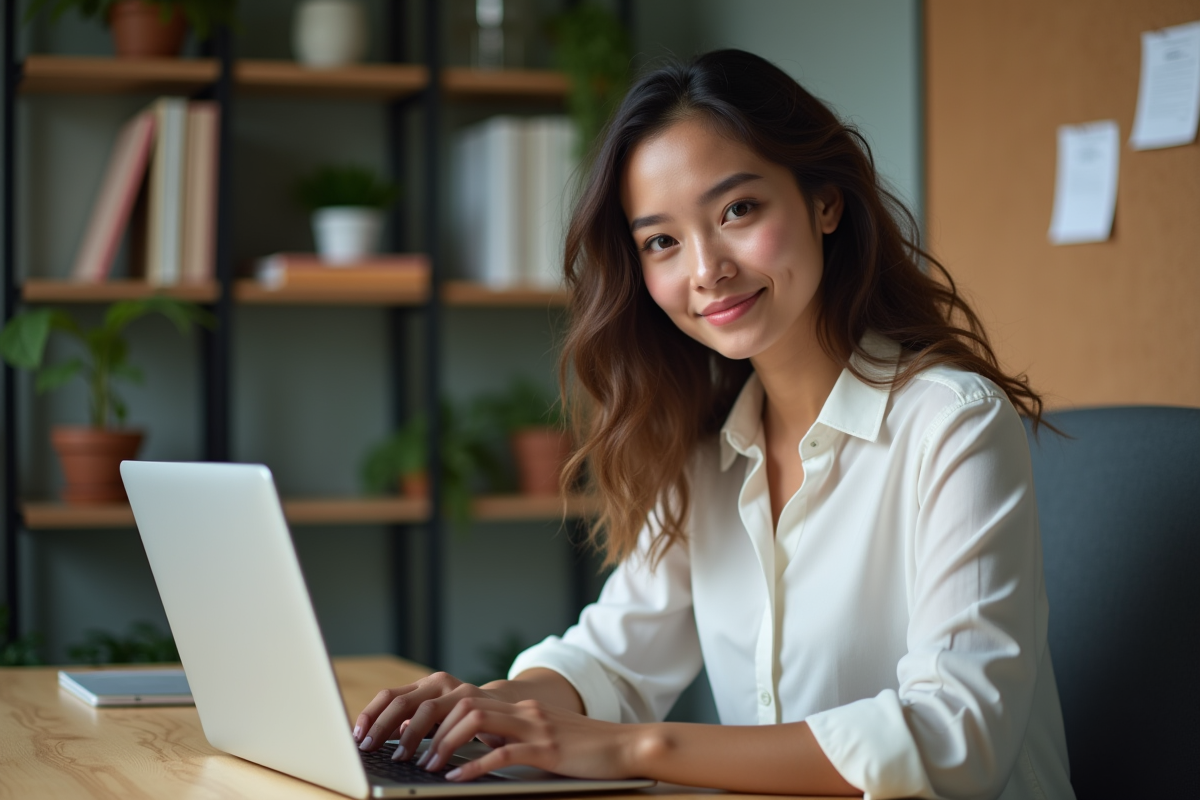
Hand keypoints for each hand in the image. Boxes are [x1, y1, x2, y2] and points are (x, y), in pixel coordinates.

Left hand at [354, 672, 511, 759]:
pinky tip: (440, 768)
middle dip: (384, 727)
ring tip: (403, 761)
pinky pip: (466, 727)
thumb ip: (417, 719)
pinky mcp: (490, 708)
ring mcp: (468, 693)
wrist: (515, 709)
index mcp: (430, 685)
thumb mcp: (439, 715)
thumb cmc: (469, 717)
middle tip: (371, 749)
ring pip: (431, 711)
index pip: (392, 695)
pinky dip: (448, 749)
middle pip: (407, 702)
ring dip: (414, 739)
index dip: (372, 715)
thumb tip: (385, 733)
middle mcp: (445, 684)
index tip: (358, 737)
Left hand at [419, 696, 632, 781]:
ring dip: (446, 744)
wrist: (629, 746)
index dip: (436, 715)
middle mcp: (524, 711)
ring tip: (428, 767)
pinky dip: (474, 766)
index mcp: (521, 709)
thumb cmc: (587, 749)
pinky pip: (503, 753)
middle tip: (410, 754)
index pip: (467, 700)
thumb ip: (515, 737)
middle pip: (464, 704)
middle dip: (432, 728)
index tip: (412, 735)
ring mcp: (536, 728)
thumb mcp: (544, 739)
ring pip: (477, 721)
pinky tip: (456, 779)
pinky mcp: (547, 749)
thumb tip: (480, 747)